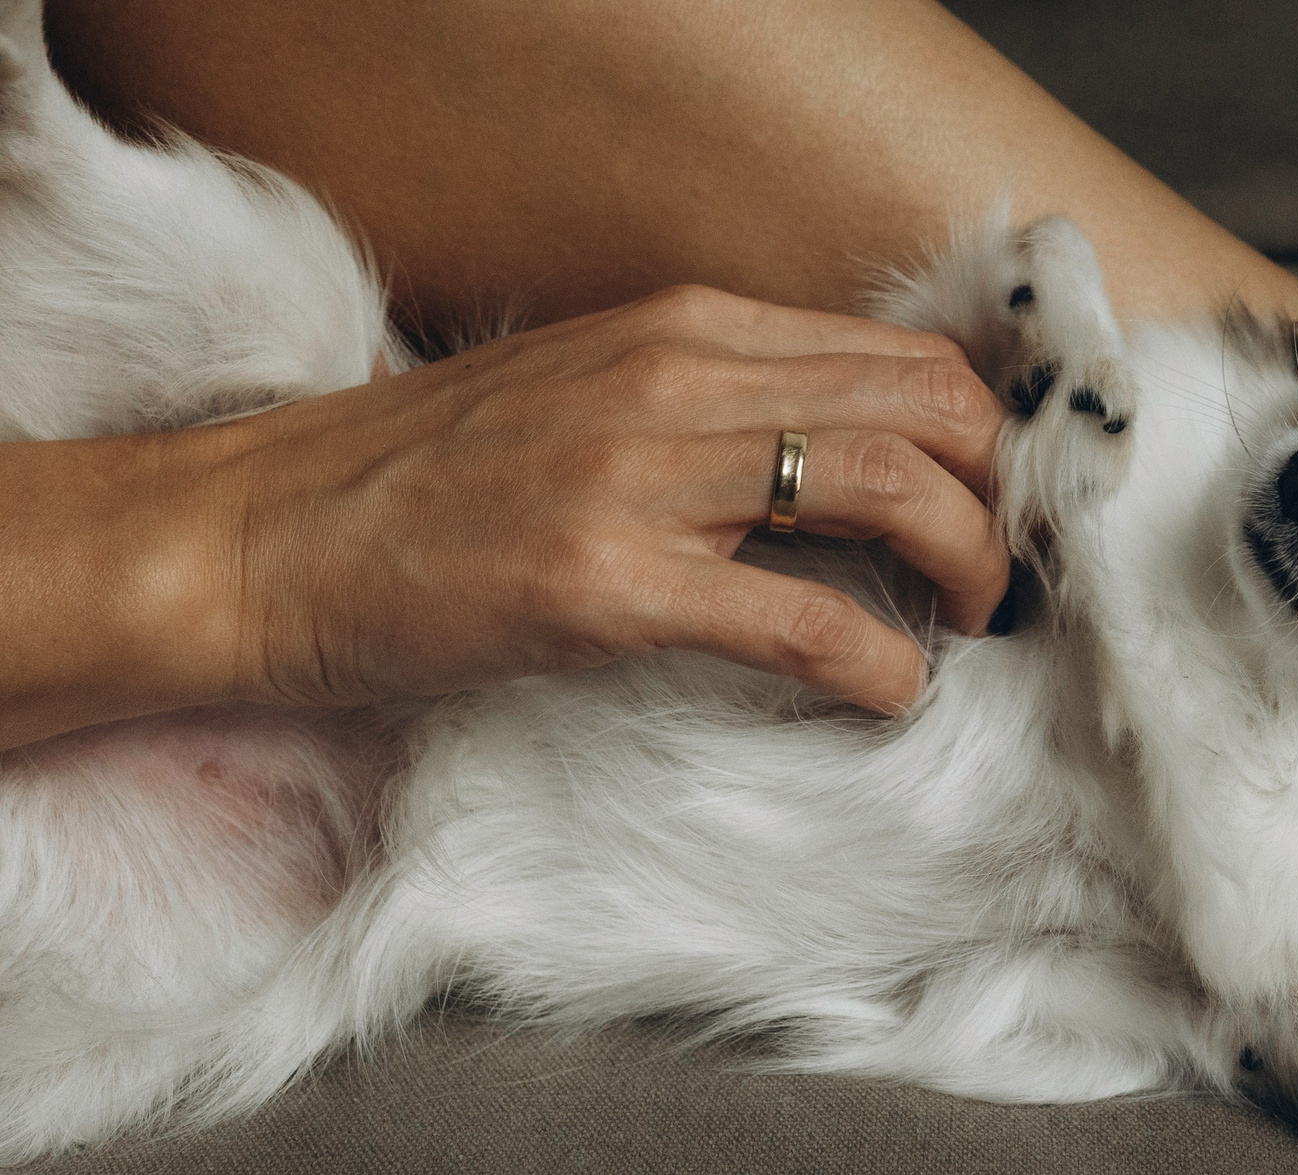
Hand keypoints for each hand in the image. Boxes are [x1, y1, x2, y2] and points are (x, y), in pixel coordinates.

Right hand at [185, 285, 1007, 715]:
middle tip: (1003, 577)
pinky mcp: (606, 582)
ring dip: (966, 568)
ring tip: (965, 626)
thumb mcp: (595, 396)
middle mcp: (679, 375)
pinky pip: (803, 617)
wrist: (262, 537)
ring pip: (892, 490)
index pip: (907, 357)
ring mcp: (643, 474)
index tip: (1000, 505)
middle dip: (1001, 500)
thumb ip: (720, 408)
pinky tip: (890, 693)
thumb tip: (855, 463)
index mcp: (686, 326)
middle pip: (930, 410)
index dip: (984, 438)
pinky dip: (878, 661)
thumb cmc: (427, 481)